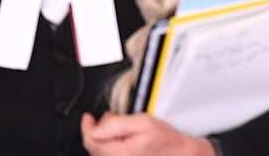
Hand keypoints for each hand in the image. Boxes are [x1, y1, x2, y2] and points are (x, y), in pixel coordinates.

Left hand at [81, 112, 215, 155]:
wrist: (181, 154)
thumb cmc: (167, 140)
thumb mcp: (143, 122)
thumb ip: (117, 124)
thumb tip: (96, 127)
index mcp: (120, 152)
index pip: (92, 141)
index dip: (87, 127)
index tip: (88, 117)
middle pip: (95, 147)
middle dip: (97, 130)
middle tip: (107, 118)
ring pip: (102, 152)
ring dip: (103, 138)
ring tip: (116, 126)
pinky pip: (111, 155)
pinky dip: (110, 145)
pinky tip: (120, 137)